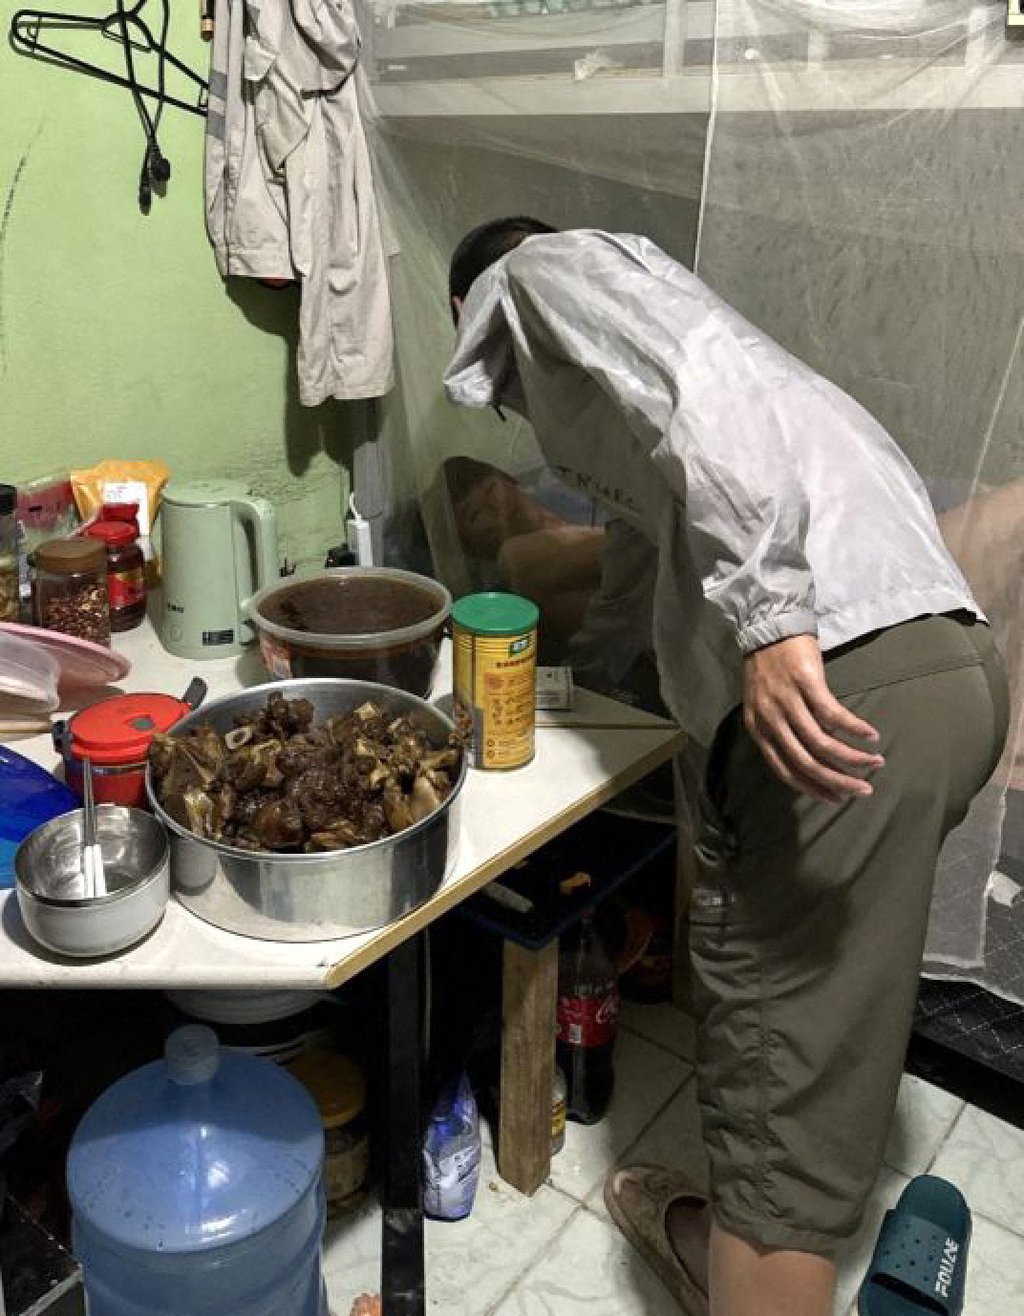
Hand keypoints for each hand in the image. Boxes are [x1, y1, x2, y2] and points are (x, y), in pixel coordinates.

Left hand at [743, 635, 884, 802]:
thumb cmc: (770, 669)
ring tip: (874, 763)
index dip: (813, 788)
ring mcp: (787, 701)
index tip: (837, 798)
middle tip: (863, 790)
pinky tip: (871, 735)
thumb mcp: (766, 707)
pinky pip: (833, 715)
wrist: (769, 628)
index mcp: (758, 729)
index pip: (785, 771)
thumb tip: (815, 759)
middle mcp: (770, 719)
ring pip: (822, 743)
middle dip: (837, 781)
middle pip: (805, 762)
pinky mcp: (806, 683)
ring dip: (852, 758)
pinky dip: (854, 728)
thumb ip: (783, 732)